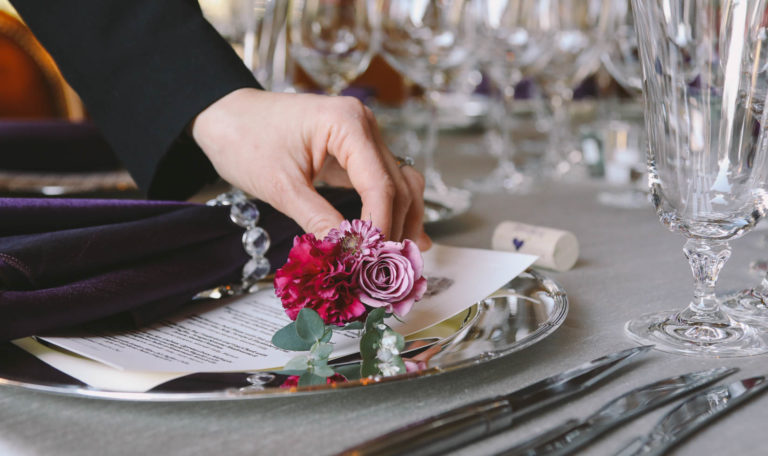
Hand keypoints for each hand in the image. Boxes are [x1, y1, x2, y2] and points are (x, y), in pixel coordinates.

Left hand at [190, 88, 430, 249]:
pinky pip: (384, 183)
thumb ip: (318, 220)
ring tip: (397, 261)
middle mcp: (365, 126)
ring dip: (402, 222)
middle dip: (395, 230)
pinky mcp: (356, 152)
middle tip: (386, 272)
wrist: (225, 116)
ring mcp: (364, 137)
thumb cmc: (244, 140)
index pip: (381, 185)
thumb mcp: (280, 186)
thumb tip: (348, 256)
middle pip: (399, 186)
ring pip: (401, 185)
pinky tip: (399, 240)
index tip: (374, 263)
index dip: (381, 228)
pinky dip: (391, 211)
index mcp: (348, 123)